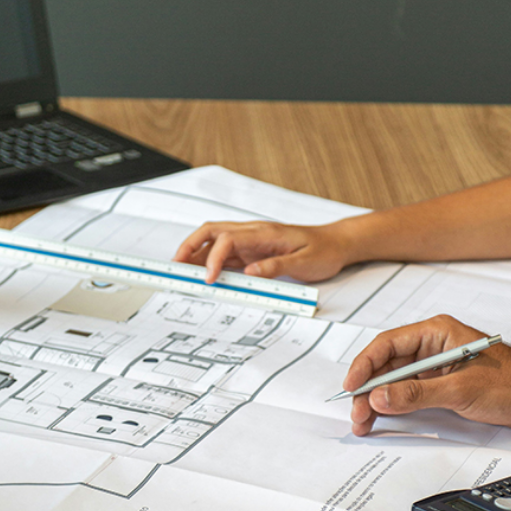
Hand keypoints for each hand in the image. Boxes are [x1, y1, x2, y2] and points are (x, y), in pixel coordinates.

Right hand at [173, 219, 353, 283]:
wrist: (336, 244)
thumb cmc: (323, 251)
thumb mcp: (304, 263)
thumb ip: (276, 267)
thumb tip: (251, 273)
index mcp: (263, 232)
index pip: (227, 239)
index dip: (213, 258)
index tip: (209, 279)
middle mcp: (252, 234)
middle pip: (210, 232)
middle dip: (189, 247)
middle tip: (174, 267)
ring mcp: (250, 242)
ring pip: (214, 243)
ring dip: (196, 256)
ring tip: (181, 273)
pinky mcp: (252, 252)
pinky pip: (225, 256)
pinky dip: (211, 265)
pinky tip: (204, 277)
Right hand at [345, 315, 510, 435]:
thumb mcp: (462, 389)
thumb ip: (417, 394)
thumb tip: (380, 397)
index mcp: (437, 333)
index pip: (388, 344)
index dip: (365, 366)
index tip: (352, 387)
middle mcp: (432, 347)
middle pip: (386, 365)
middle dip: (367, 390)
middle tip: (357, 415)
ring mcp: (434, 367)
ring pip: (392, 382)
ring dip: (376, 401)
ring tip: (364, 423)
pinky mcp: (438, 386)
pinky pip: (406, 393)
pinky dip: (392, 406)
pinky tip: (381, 418)